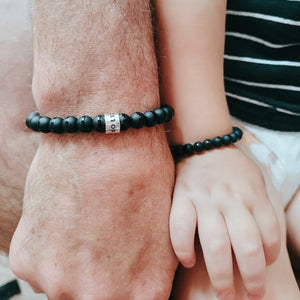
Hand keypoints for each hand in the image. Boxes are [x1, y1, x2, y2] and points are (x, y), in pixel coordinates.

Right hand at [10, 128, 177, 299]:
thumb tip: (140, 287)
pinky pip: (42, 268)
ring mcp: (56, 281)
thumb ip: (154, 272)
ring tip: (87, 227)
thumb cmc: (143, 177)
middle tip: (105, 244)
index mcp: (141, 291)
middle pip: (97, 299)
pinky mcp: (28, 259)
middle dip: (104, 279)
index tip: (124, 269)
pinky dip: (54, 250)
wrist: (103, 137)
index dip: (130, 284)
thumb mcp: (166, 231)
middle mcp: (95, 296)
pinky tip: (68, 219)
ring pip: (67, 287)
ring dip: (76, 267)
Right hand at [169, 146, 280, 299]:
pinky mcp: (181, 197)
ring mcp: (204, 199)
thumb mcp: (256, 179)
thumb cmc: (232, 166)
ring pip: (215, 243)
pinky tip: (187, 262)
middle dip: (252, 278)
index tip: (264, 267)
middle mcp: (230, 199)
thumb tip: (264, 243)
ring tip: (224, 293)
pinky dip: (183, 248)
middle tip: (252, 295)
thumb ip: (262, 206)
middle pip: (246, 246)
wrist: (204, 142)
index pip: (269, 234)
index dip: (270, 257)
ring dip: (221, 274)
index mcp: (252, 194)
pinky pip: (180, 226)